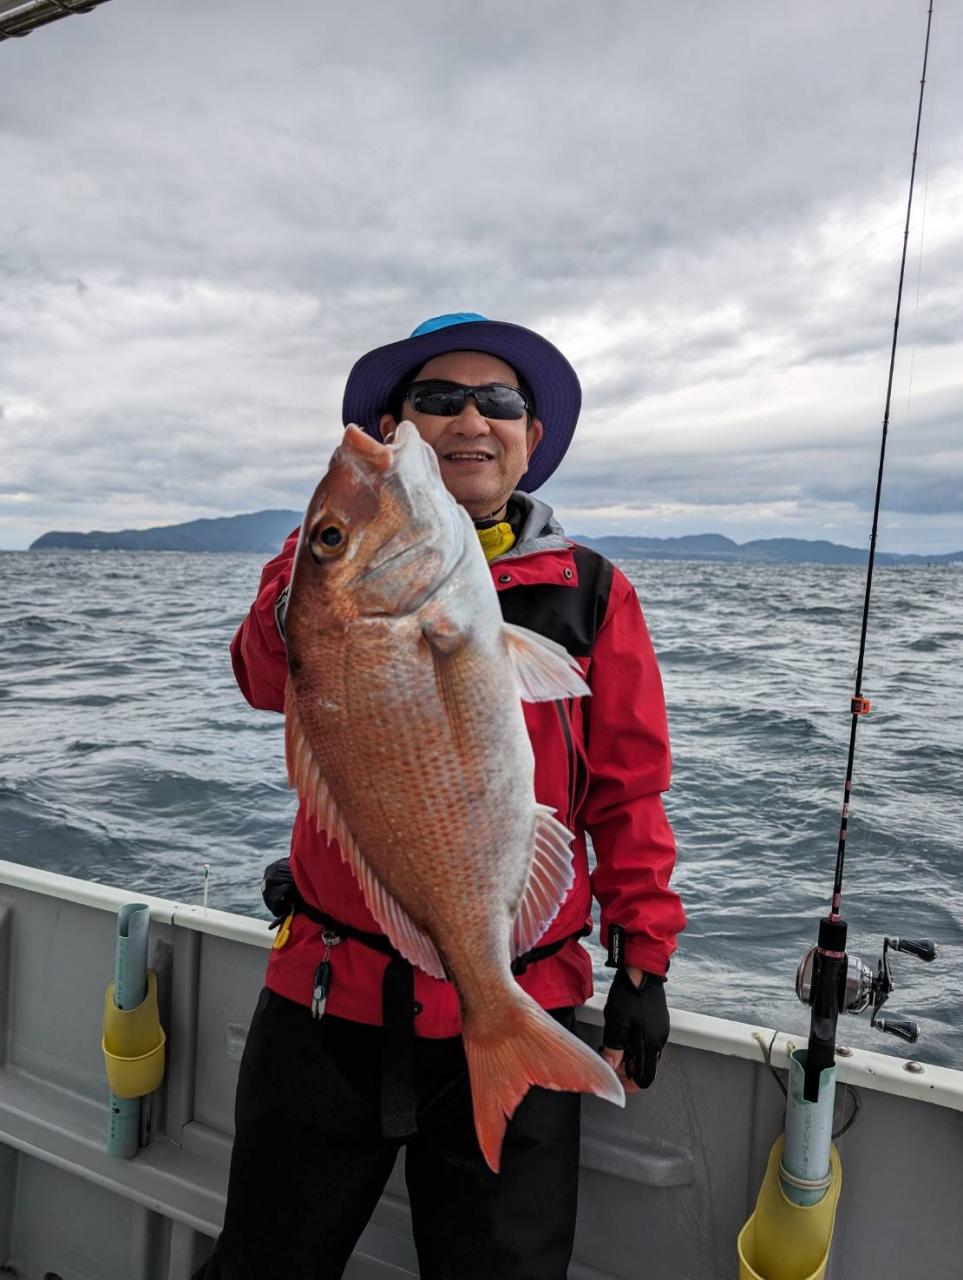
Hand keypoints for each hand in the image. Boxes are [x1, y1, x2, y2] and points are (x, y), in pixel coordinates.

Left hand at [601, 967, 668, 1091]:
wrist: (642, 968)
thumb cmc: (630, 992)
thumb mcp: (616, 1022)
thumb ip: (613, 1048)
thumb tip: (610, 1067)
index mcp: (651, 1043)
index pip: (645, 1077)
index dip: (629, 1083)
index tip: (616, 1079)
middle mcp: (659, 1039)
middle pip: (645, 1067)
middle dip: (627, 1068)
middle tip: (610, 1060)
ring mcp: (660, 1029)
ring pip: (646, 1053)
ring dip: (630, 1055)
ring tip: (613, 1046)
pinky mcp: (658, 1020)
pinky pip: (647, 1040)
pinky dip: (635, 1043)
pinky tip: (622, 1034)